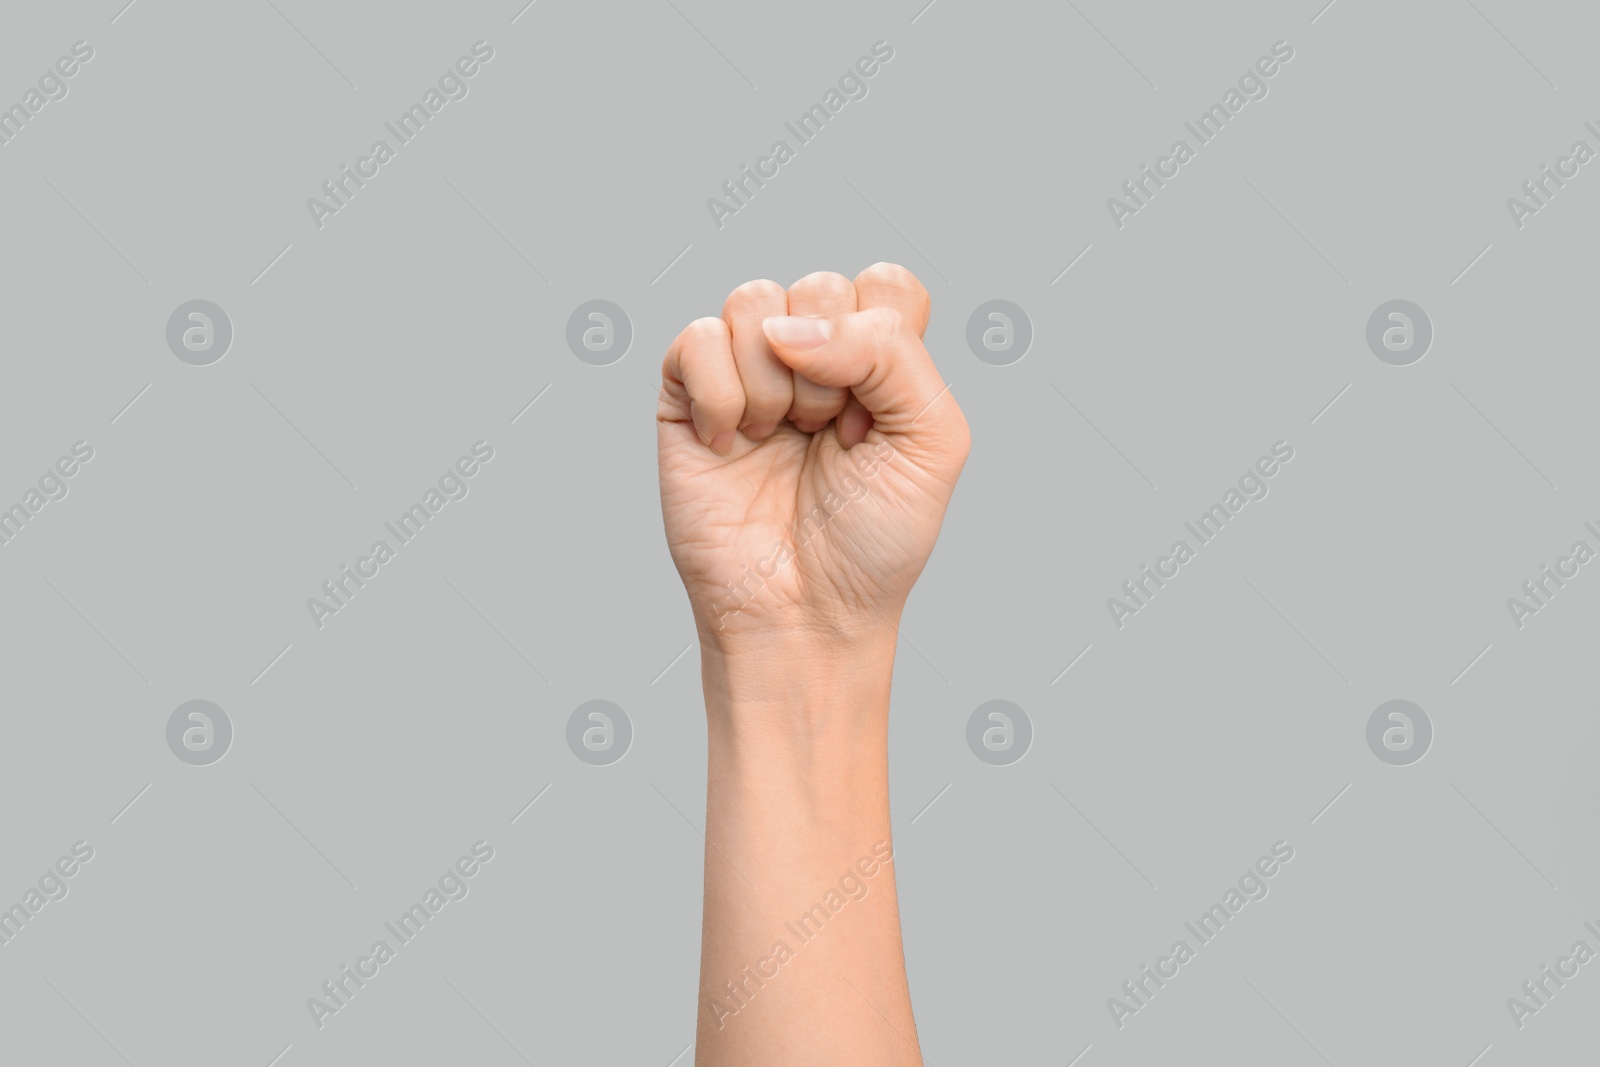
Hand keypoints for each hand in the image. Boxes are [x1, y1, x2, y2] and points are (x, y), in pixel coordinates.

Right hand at [656, 263, 969, 647]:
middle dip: (832, 371)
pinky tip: (730, 444)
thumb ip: (890, 350)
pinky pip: (695, 339)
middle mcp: (812, 356)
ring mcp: (746, 373)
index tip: (877, 420)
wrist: (805, 615)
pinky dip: (720, 395)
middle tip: (830, 439)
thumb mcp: (931, 439)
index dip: (883, 343)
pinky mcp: (686, 398)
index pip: (883, 284)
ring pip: (753, 302)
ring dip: (774, 382)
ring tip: (779, 439)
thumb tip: (787, 327)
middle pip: (819, 288)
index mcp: (877, 360)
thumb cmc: (874, 541)